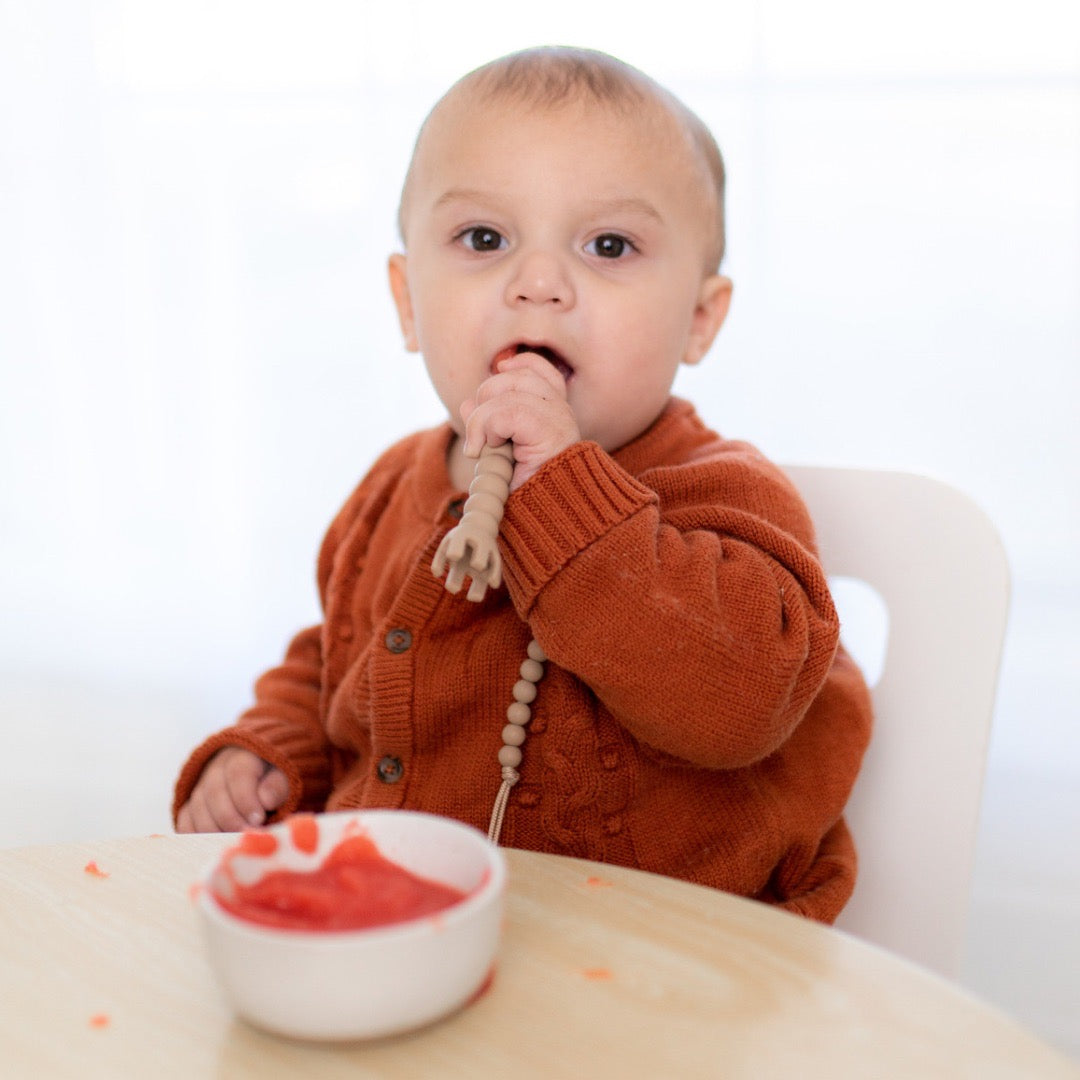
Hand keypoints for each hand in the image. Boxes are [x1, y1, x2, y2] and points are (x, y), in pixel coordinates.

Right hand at [175, 747, 288, 832]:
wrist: (257, 776)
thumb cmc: (272, 780)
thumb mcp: (282, 779)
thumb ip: (277, 786)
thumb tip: (265, 800)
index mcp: (241, 756)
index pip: (238, 774)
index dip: (246, 798)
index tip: (258, 818)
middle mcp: (215, 768)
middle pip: (214, 792)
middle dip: (230, 817)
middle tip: (244, 833)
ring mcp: (200, 786)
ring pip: (197, 807)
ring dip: (213, 828)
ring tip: (231, 841)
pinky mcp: (191, 804)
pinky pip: (185, 819)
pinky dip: (194, 833)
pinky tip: (209, 844)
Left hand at [461, 351, 579, 489]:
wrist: (544, 525)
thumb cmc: (525, 495)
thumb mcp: (500, 453)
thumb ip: (487, 425)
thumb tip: (468, 402)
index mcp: (555, 416)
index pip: (540, 370)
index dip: (518, 364)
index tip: (498, 372)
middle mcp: (562, 414)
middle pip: (517, 375)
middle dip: (486, 396)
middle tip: (481, 434)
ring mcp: (559, 422)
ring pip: (506, 391)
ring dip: (481, 419)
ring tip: (483, 447)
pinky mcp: (550, 432)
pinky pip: (505, 412)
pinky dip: (486, 428)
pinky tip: (487, 450)